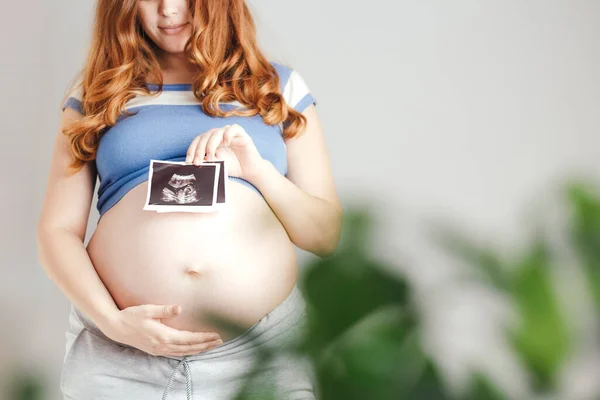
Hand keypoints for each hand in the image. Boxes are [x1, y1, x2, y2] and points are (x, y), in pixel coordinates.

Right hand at [100, 304, 223, 356]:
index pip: (189, 338)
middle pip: (190, 347)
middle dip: (206, 344)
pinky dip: (188, 352)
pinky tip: (194, 349)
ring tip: (212, 345)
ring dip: (199, 349)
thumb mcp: (147, 310)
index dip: (204, 338)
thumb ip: (164, 310)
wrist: (116, 328)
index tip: (216, 335)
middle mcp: (163, 345)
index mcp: (164, 335)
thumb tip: (179, 308)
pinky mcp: (156, 350)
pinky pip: (176, 353)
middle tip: (221, 341)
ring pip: (184, 352)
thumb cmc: (132, 316)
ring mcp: (160, 349)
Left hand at [185, 124, 266, 180]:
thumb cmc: (233, 166)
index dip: (192, 149)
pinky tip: (226, 143)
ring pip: (216, 132)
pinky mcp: (241, 134)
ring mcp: (230, 133)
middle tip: (197, 162)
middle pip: (205, 136)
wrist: (249, 171)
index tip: (189, 161)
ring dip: (211, 145)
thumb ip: (206, 160)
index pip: (199, 140)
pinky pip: (233, 128)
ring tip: (210, 157)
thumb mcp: (216, 164)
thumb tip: (194, 160)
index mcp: (211, 140)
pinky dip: (228, 134)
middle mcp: (219, 135)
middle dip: (199, 149)